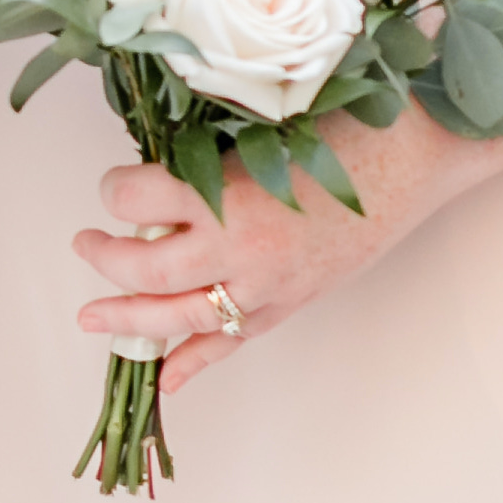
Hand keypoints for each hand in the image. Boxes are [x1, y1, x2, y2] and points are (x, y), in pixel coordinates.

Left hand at [72, 131, 439, 400]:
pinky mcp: (291, 303)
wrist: (418, 154)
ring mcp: (268, 285)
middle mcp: (244, 249)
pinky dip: (196, 363)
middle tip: (84, 243)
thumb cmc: (346, 123)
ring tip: (92, 317)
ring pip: (182, 317)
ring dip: (131, 319)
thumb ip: (207, 151)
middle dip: (106, 259)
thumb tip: (152, 166)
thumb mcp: (263, 124)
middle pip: (149, 269)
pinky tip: (164, 380)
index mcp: (231, 194)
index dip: (115, 189)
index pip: (139, 199)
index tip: (114, 182)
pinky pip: (234, 341)